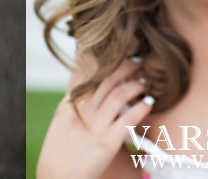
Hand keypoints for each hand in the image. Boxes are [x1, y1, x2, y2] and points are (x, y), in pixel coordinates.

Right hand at [36, 59, 153, 178]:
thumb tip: (84, 82)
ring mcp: (95, 125)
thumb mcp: (61, 119)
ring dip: (136, 85)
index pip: (90, 73)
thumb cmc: (59, 151)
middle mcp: (83, 110)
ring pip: (120, 94)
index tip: (120, 55)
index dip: (108, 62)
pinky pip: (128, 119)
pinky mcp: (107, 142)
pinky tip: (148, 103)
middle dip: (126, 67)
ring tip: (145, 82)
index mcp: (70, 103)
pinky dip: (141, 107)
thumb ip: (74, 100)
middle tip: (139, 63)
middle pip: (108, 79)